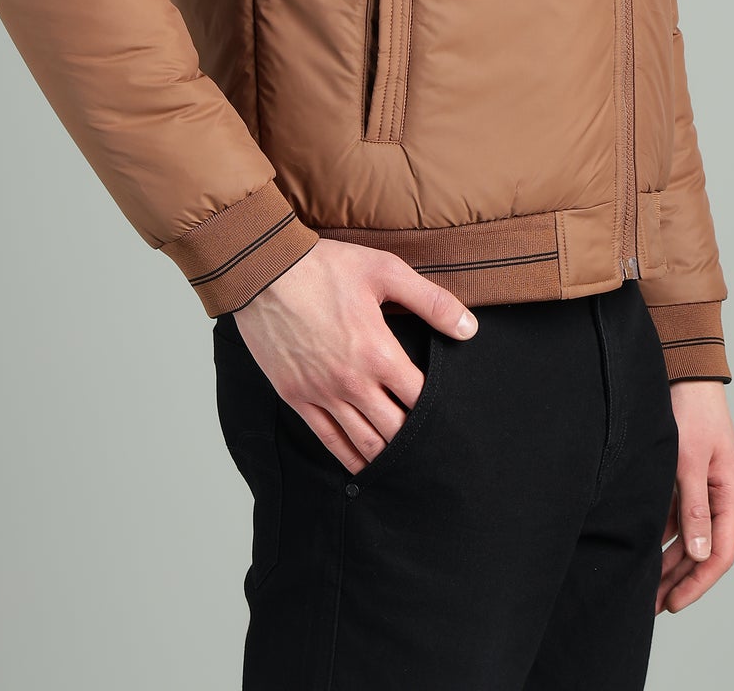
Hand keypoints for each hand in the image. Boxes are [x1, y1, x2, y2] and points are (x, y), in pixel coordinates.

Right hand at [233, 238, 476, 473]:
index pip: (419, 397)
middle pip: (395, 429)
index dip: (436, 407)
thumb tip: (469, 328)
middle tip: (429, 443)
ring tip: (403, 460)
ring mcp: (321, 393)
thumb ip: (431, 301)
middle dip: (415, 438)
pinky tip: (363, 465)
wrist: (264, 271)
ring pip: (364, 442)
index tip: (446, 411)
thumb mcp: (385, 271)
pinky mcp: (296, 396)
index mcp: (378, 352)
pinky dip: (349, 458)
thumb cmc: (324, 267)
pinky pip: (328, 439)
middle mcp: (352, 382)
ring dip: (387, 455)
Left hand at [657, 380, 733, 612]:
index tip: (674, 603)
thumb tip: (701, 555)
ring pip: (687, 538)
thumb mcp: (689, 461)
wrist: (683, 373)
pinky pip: (675, 518)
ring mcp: (703, 490)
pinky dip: (660, 537)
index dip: (698, 582)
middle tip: (652, 606)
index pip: (720, 554)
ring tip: (644, 588)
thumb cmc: (690, 412)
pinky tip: (641, 552)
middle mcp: (720, 498)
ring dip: (668, 563)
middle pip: (702, 552)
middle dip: (679, 580)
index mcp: (731, 495)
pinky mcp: (685, 480)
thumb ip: (694, 508)